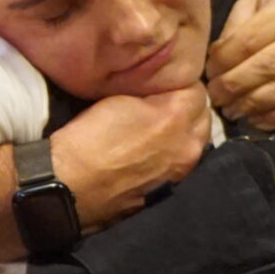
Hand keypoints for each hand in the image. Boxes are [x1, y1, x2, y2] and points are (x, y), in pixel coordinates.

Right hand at [54, 84, 210, 229]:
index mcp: (176, 117)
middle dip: (189, 107)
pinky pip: (185, 162)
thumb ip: (151, 94)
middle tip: (167, 104)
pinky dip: (178, 152)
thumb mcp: (120, 100)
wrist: (71, 185)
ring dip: (187, 130)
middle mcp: (189, 144)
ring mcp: (183, 170)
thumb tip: (162, 93)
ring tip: (164, 127)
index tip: (165, 85)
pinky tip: (159, 150)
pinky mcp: (173, 188)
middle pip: (203, 115)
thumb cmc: (89, 138)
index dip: (179, 84)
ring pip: (198, 140)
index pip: (196, 89)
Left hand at [209, 0, 274, 129]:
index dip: (225, 59)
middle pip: (269, 66)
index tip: (209, 69)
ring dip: (252, 104)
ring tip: (230, 109)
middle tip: (215, 95)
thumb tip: (216, 61)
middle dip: (235, 84)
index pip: (252, 39)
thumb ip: (237, 25)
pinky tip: (254, 119)